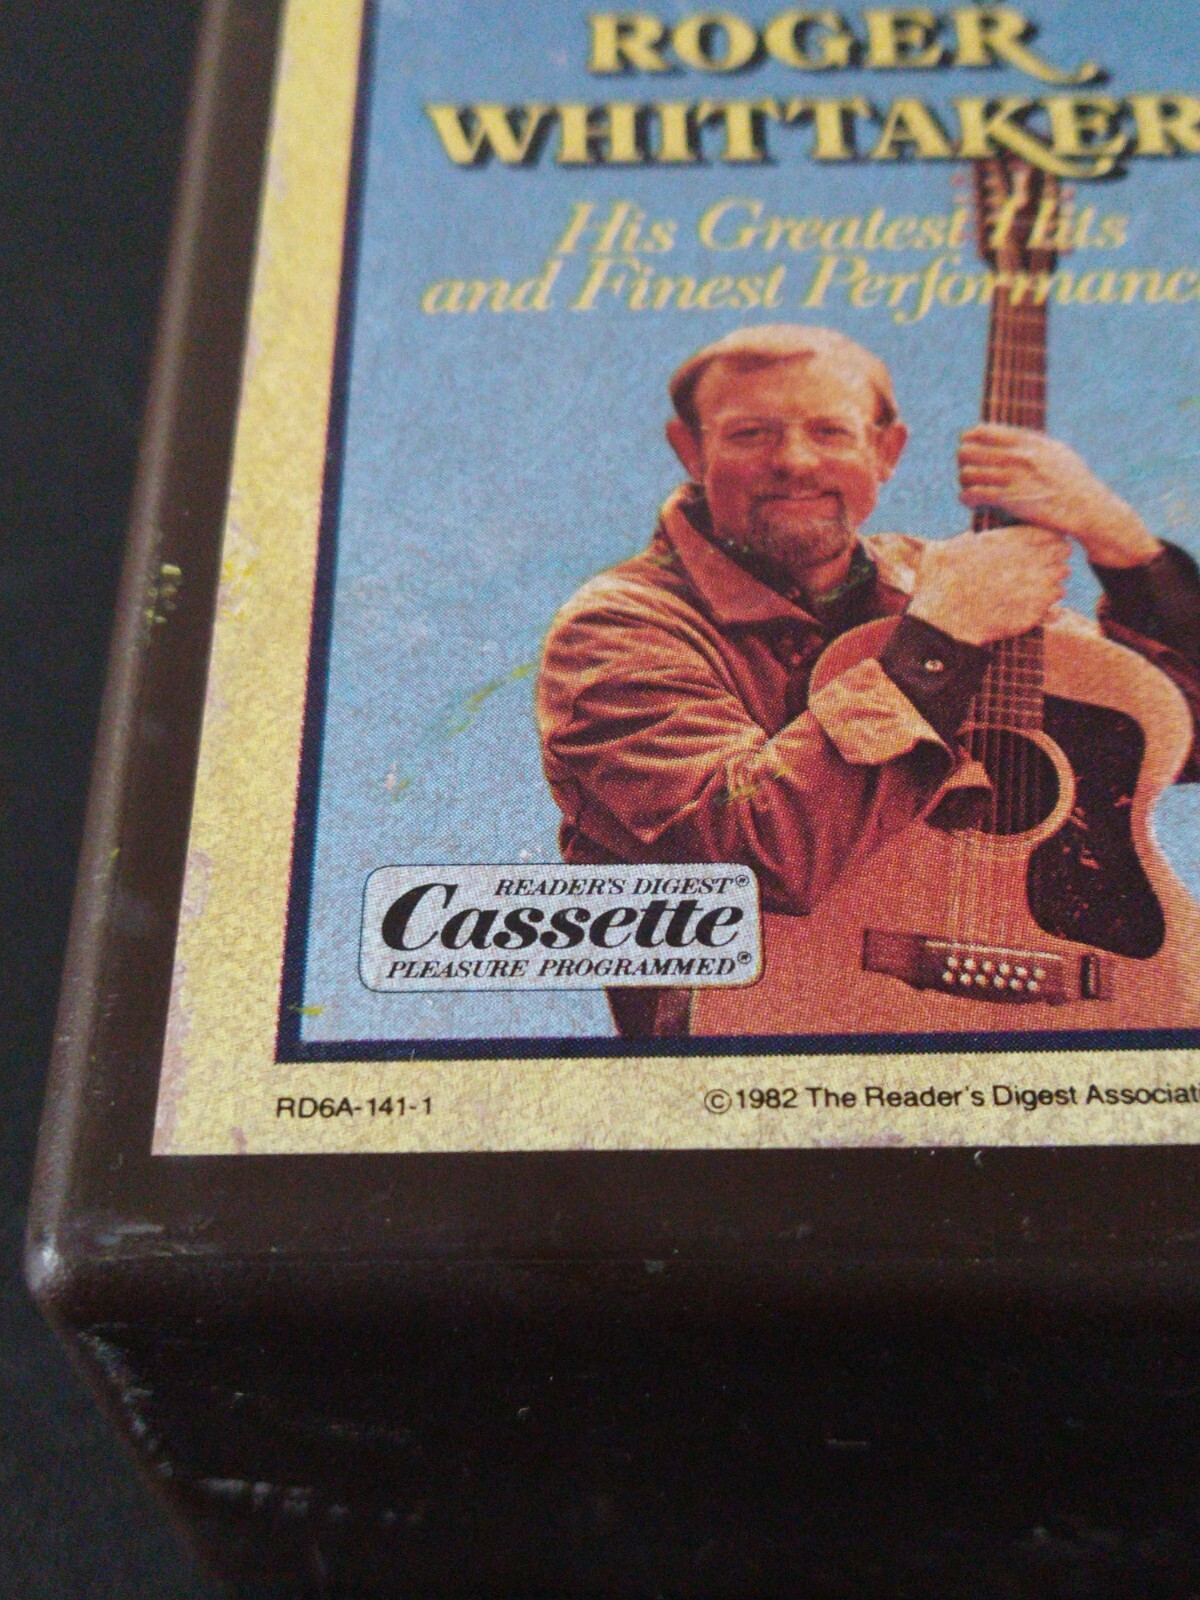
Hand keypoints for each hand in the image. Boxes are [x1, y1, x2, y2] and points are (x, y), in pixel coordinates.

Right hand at [908, 525, 1070, 645]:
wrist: (943, 626)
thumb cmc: (938, 587)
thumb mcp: (941, 551)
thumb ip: (960, 540)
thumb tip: (969, 537)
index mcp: (1006, 542)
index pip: (1047, 532)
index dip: (1045, 538)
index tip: (1038, 545)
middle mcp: (1026, 561)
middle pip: (1061, 551)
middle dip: (1054, 555)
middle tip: (1043, 563)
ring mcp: (1034, 586)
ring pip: (1062, 574)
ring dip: (1053, 576)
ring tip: (1039, 582)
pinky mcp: (1035, 610)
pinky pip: (1055, 598)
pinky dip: (1048, 598)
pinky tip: (1034, 600)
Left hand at [958, 425, 1161, 568]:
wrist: (1088, 508)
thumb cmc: (1074, 483)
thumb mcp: (1057, 453)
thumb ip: (1033, 444)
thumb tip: (1011, 439)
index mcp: (1028, 441)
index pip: (983, 431)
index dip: (970, 440)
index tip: (970, 449)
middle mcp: (1019, 456)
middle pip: (969, 451)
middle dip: (964, 462)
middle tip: (970, 473)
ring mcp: (1014, 477)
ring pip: (968, 473)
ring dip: (965, 482)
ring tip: (971, 489)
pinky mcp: (1010, 500)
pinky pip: (974, 494)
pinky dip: (967, 498)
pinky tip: (972, 502)